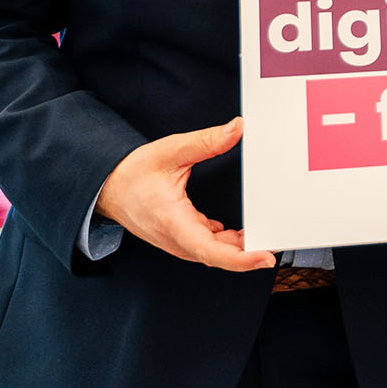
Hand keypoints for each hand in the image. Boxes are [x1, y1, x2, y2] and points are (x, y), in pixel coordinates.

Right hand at [94, 117, 273, 271]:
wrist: (107, 187)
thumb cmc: (132, 174)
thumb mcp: (170, 151)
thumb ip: (206, 141)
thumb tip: (237, 128)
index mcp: (172, 222)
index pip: (210, 251)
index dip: (240, 259)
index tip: (264, 257)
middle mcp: (176, 238)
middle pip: (218, 255)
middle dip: (249, 254)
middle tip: (279, 241)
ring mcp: (178, 240)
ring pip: (214, 252)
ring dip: (240, 248)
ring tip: (267, 234)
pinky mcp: (181, 236)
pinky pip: (208, 246)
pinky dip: (228, 243)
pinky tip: (244, 233)